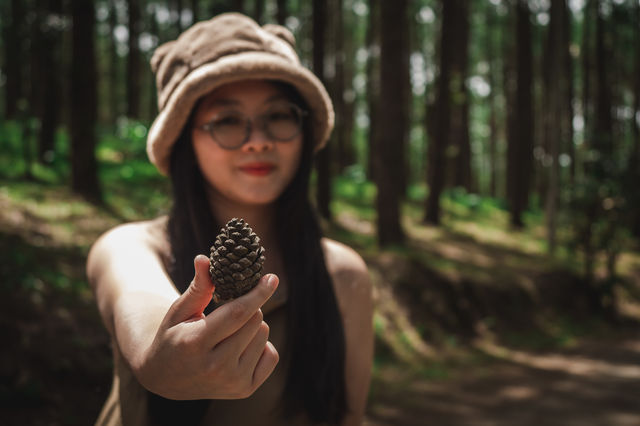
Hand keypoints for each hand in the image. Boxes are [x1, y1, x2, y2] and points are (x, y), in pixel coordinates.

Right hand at [135, 255, 279, 399]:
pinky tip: (239, 349)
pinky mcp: (245, 390)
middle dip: (248, 308)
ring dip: (253, 327)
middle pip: (255, 320)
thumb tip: (204, 259)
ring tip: (228, 334)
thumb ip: (197, 287)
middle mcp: (216, 367)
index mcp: (196, 343)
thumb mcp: (179, 311)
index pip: (237, 313)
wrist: (166, 378)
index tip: (272, 278)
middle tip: (227, 313)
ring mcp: (232, 382)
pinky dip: (260, 346)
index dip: (257, 293)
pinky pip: (272, 355)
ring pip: (264, 334)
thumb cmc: (173, 336)